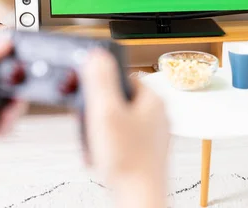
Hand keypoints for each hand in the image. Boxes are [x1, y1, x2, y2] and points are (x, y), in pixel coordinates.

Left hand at [0, 40, 26, 161]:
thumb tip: (4, 43)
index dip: (14, 59)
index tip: (23, 65)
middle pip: (9, 81)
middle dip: (18, 88)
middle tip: (18, 95)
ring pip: (9, 102)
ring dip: (14, 109)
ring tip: (7, 115)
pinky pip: (4, 122)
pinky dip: (7, 124)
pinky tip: (1, 126)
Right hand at [81, 50, 168, 205]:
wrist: (140, 200)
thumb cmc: (129, 162)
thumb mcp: (106, 112)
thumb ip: (100, 80)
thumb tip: (98, 55)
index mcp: (153, 100)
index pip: (124, 76)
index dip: (102, 84)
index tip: (91, 96)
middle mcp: (157, 115)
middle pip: (119, 99)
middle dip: (99, 112)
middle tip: (92, 125)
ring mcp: (152, 135)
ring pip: (118, 121)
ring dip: (101, 130)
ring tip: (97, 144)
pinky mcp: (146, 152)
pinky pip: (121, 140)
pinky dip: (108, 146)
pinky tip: (102, 156)